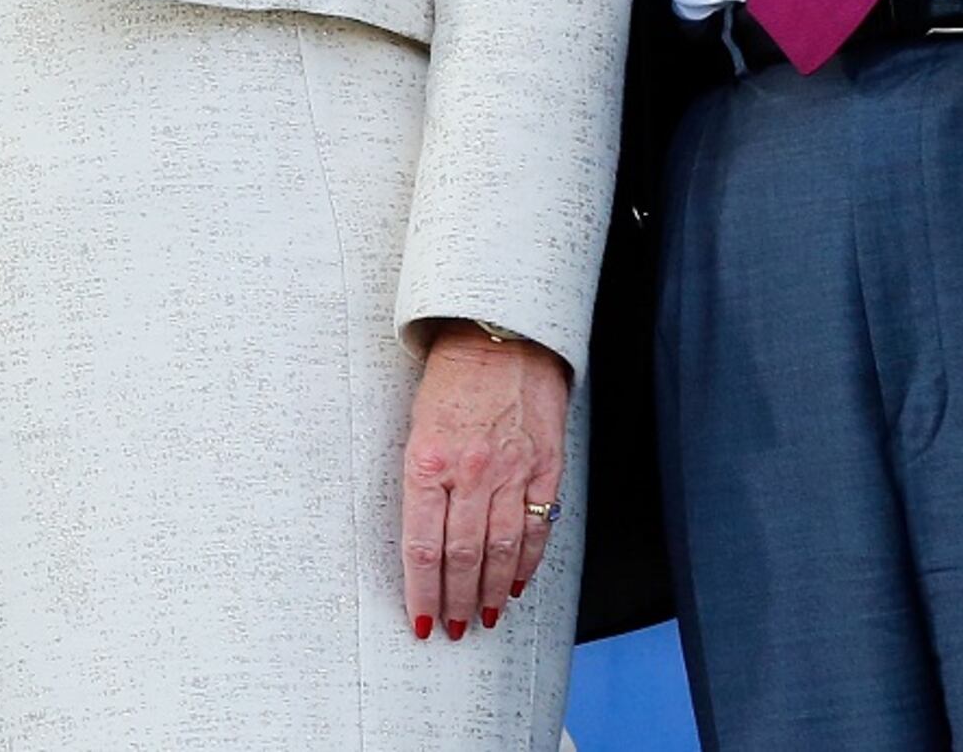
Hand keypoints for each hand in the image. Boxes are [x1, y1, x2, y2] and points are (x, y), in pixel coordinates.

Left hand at [401, 323, 570, 642]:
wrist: (501, 333)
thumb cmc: (452, 377)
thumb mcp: (417, 425)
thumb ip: (422, 481)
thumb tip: (423, 540)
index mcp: (427, 461)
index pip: (421, 546)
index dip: (422, 592)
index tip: (421, 621)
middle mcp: (469, 471)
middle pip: (461, 557)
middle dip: (455, 601)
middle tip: (452, 629)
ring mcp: (512, 471)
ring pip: (501, 551)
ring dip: (491, 592)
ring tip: (483, 618)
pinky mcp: (545, 467)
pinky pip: (538, 527)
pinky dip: (527, 562)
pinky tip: (517, 583)